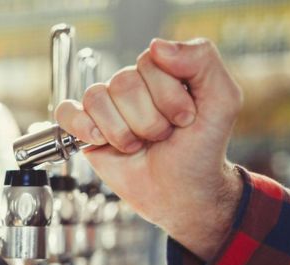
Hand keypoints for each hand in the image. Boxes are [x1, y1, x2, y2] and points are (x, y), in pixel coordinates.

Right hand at [54, 38, 243, 260]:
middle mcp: (134, 84)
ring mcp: (108, 106)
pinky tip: (100, 140)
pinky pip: (67, 111)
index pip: (151, 61)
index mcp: (164, 71)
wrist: (181, 193)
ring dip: (122, 132)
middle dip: (147, 120)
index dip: (167, 96)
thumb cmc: (200, 150)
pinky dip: (82, 126)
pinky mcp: (86, 128)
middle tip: (161, 137)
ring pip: (97, 98)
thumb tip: (157, 46)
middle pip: (123, 82)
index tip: (185, 119)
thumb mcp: (222, 101)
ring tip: (138, 145)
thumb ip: (202, 61)